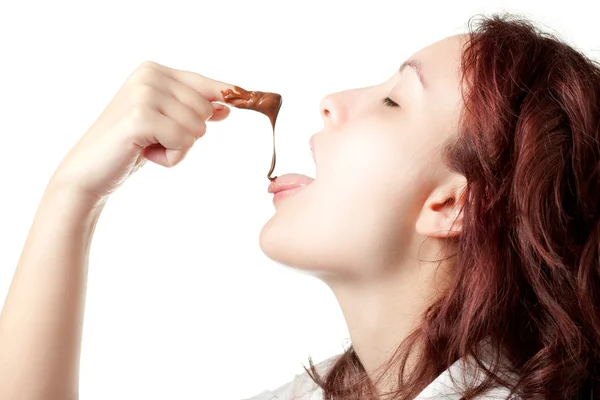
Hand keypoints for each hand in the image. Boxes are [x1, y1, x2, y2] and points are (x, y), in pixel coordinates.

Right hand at [51, 61, 233, 200]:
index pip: (206, 84)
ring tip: (147, 145)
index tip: (238, 100)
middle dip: (188, 134)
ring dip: (178, 148)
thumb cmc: (129, 146)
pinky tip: (144, 153)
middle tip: (154, 139)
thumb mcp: (165, 123)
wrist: (89, 170)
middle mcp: (149, 75)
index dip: (224, 97)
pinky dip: (170, 158)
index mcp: (154, 71)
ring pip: (197, 128)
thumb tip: (226, 106)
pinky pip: (183, 142)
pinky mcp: (141, 117)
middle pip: (206, 110)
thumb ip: (192, 110)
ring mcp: (144, 94)